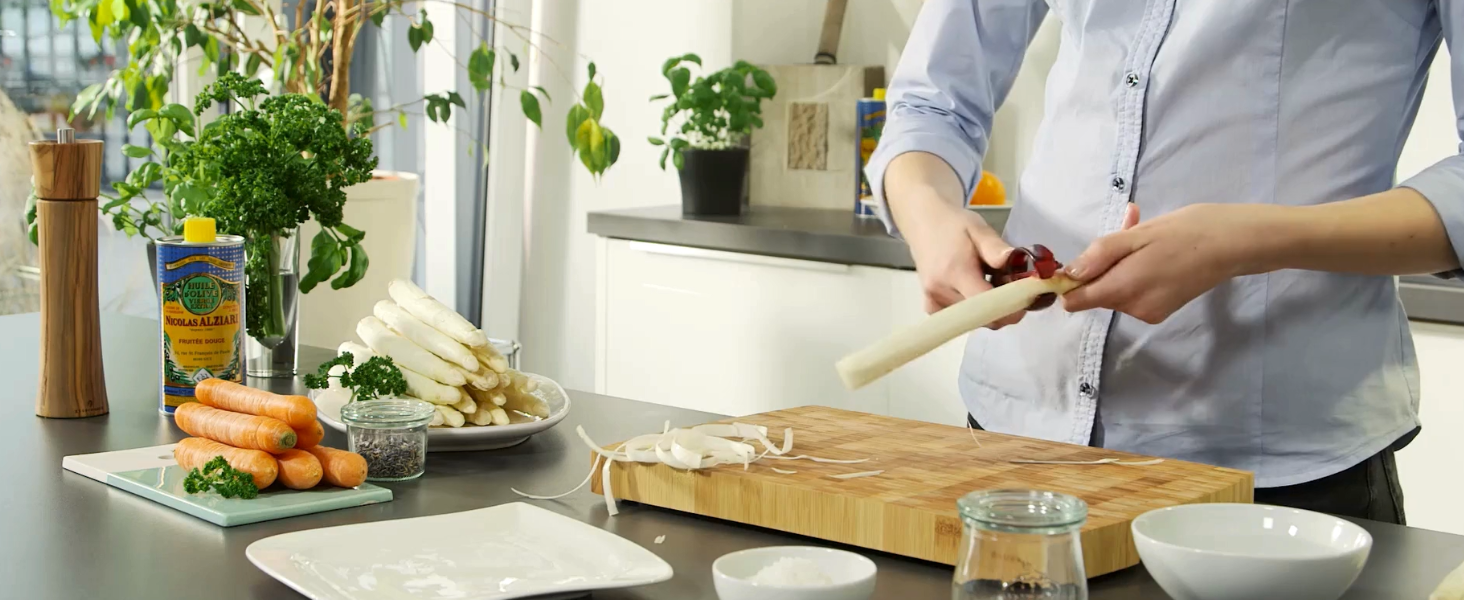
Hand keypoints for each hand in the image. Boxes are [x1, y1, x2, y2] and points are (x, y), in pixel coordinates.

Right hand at [893, 191, 1017, 322]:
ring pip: (978, 320)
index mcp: (954, 272)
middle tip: (1011, 283)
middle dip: (1006, 307)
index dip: (1011, 306)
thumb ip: (998, 249)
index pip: (987, 304)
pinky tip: (976, 289)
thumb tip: (1022, 266)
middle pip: (985, 317)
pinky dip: (978, 309)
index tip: (1028, 298)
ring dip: (992, 307)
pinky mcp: (932, 308)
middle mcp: (941, 292)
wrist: (924, 224)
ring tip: (991, 280)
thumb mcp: (980, 229)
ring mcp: (934, 303)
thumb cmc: (954, 225)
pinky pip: (965, 320)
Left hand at [1061, 203, 1254, 323]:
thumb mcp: (1135, 237)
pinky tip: (1153, 248)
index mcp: (1123, 291)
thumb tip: (1068, 275)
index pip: (1075, 302)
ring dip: (1121, 263)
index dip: (1069, 282)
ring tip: (1142, 234)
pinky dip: (1137, 270)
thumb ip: (1098, 257)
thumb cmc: (1184, 232)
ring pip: (1117, 288)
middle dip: (1102, 266)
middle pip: (1097, 293)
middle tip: (1123, 233)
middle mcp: (1133, 309)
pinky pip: (1136, 290)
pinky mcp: (1164, 309)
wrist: (1234, 243)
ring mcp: (1150, 311)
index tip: (1078, 260)